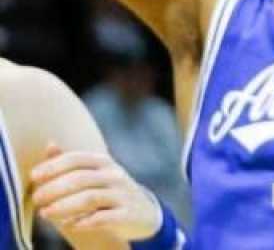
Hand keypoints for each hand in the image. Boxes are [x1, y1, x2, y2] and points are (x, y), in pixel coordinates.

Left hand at [30, 144, 164, 241]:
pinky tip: (70, 225)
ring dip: (64, 206)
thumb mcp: (93, 173)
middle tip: (36, 199)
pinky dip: (85, 221)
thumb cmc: (109, 191)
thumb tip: (50, 144)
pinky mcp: (128, 215)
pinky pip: (105, 218)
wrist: (144, 213)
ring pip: (90, 198)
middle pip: (81, 178)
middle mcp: (115, 176)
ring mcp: (123, 195)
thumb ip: (70, 162)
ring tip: (44, 214)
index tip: (34, 176)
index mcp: (104, 162)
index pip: (77, 159)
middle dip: (54, 189)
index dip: (54, 166)